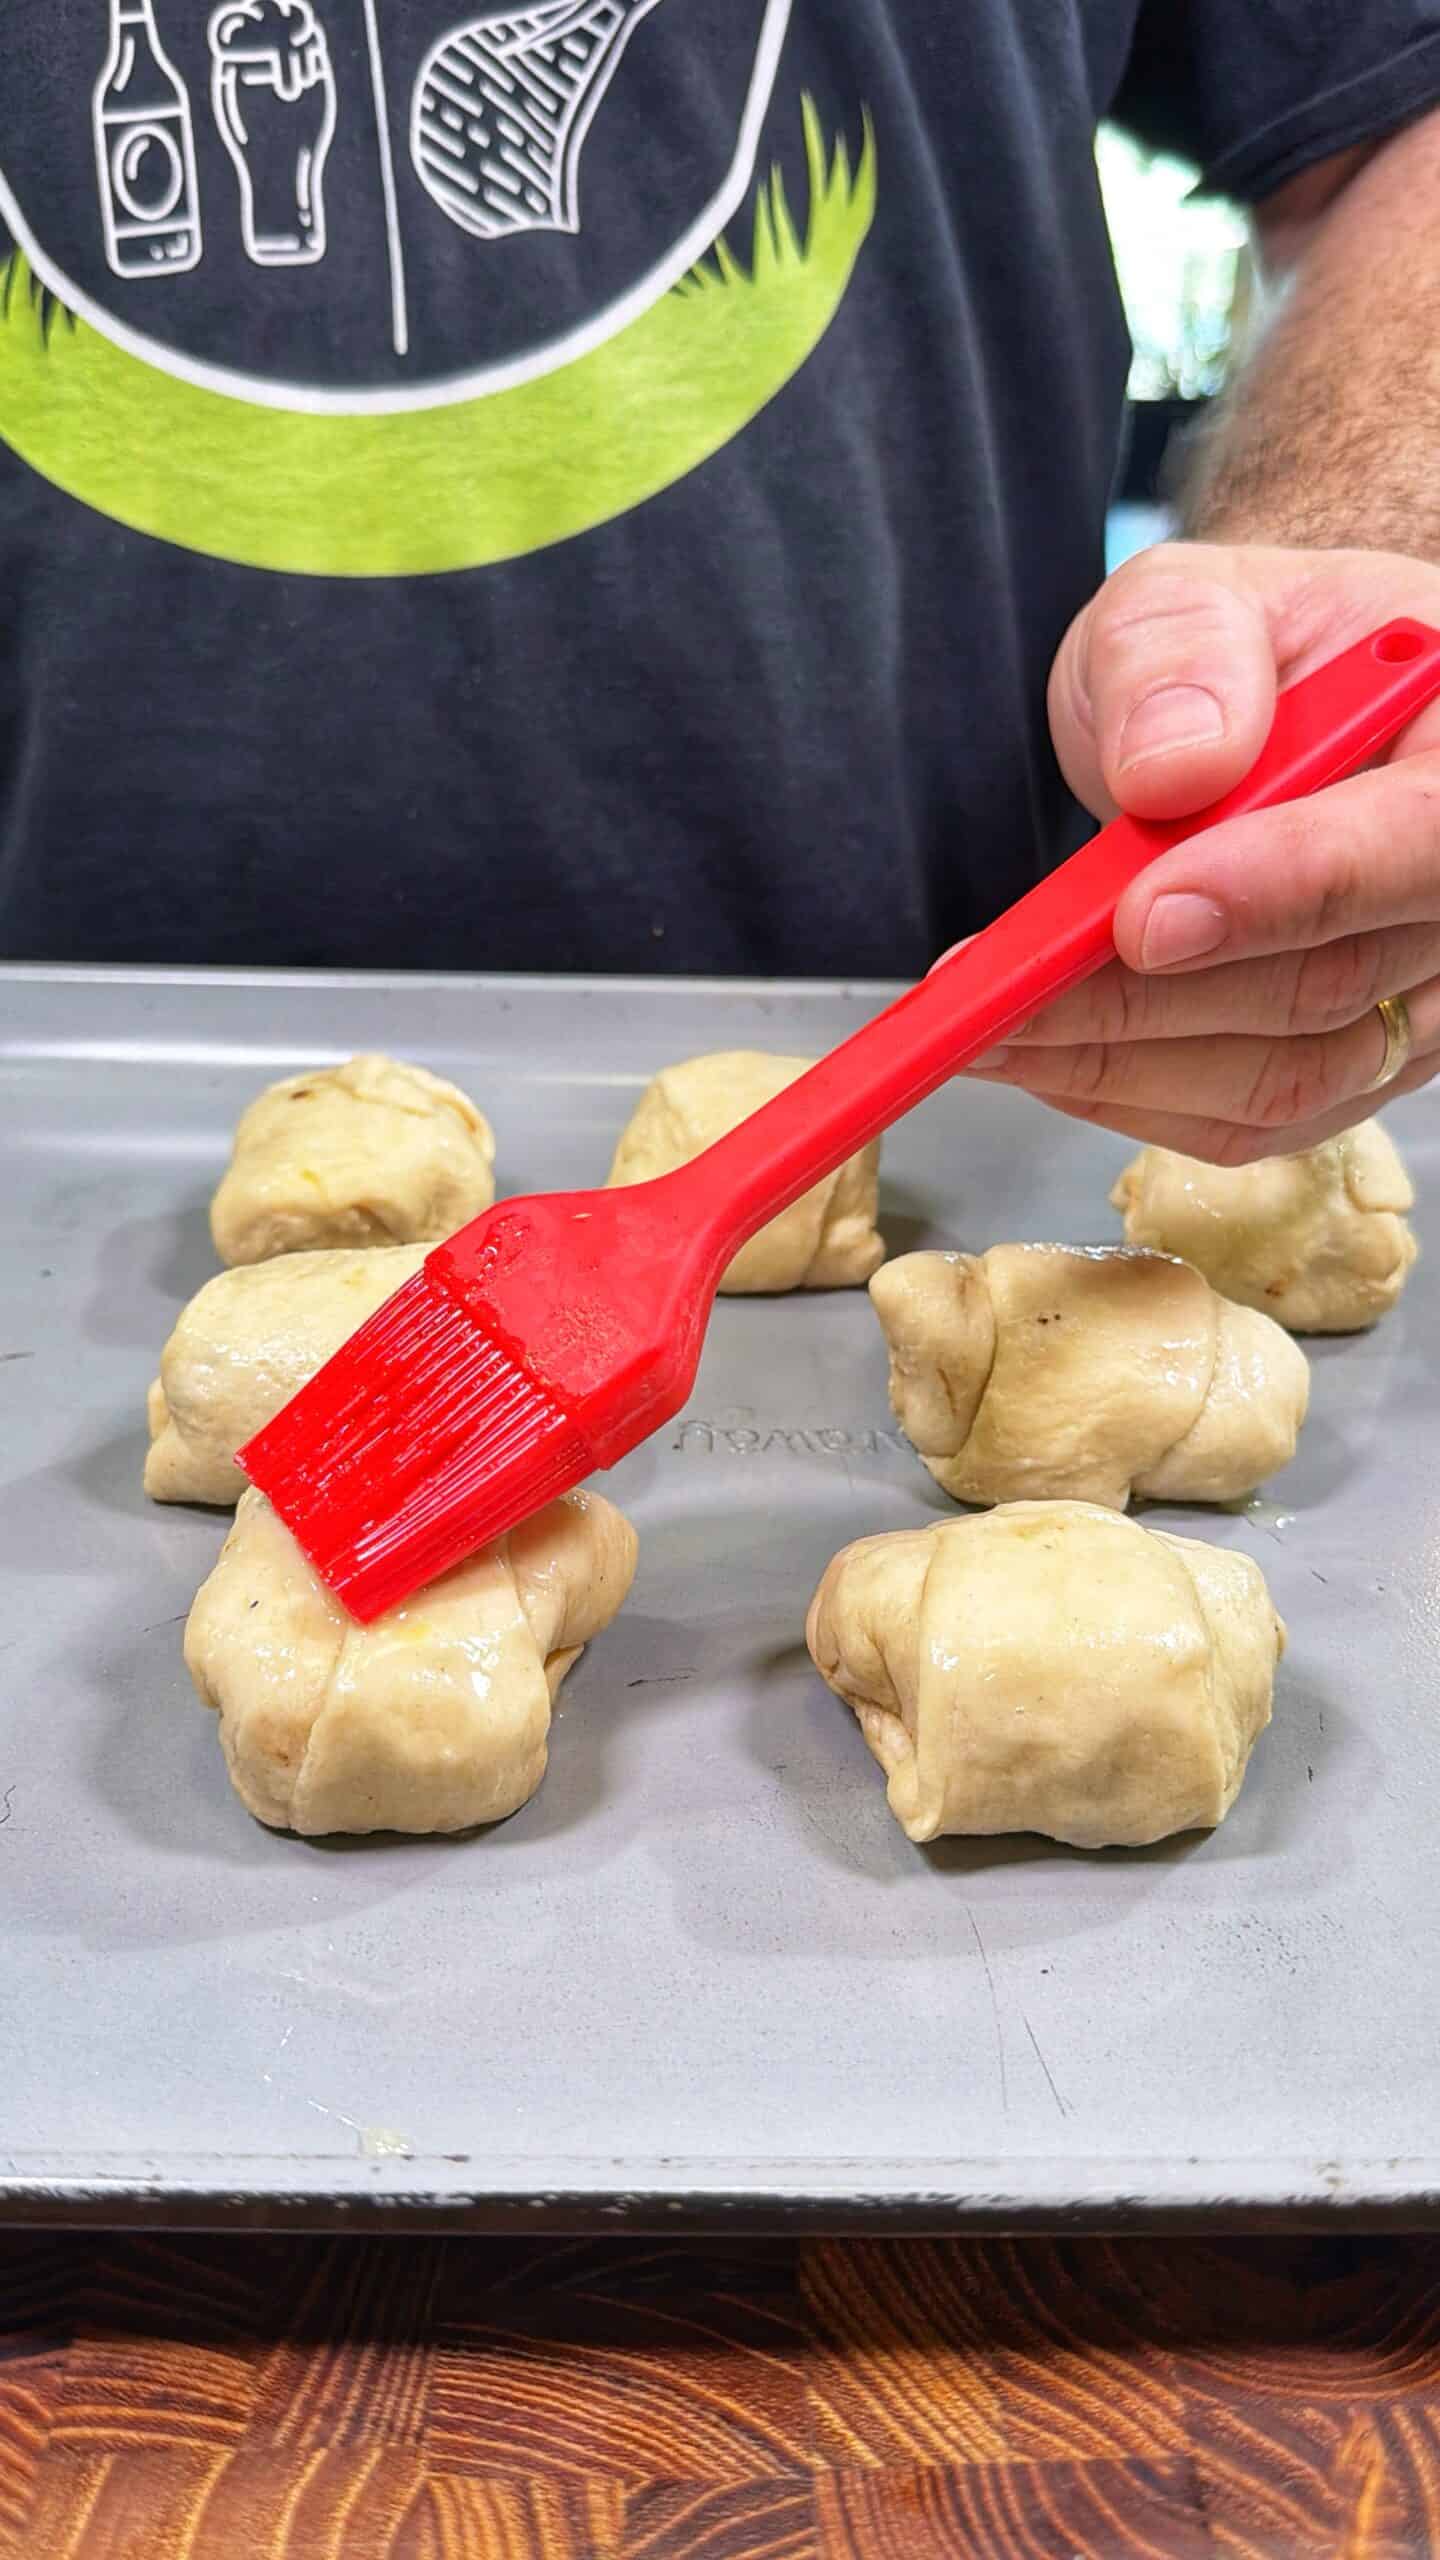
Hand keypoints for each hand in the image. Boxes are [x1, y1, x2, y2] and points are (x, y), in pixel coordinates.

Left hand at [969, 543, 1439, 1161]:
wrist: (1255, 718)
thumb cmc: (1235, 659)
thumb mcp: (1189, 600)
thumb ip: (1180, 653)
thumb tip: (1172, 768)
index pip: (1421, 836)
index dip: (1289, 887)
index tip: (1141, 917)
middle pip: (1338, 981)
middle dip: (1146, 1001)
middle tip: (1000, 994)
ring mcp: (1423, 991)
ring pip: (1288, 1076)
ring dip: (1118, 1065)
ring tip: (989, 1027)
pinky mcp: (1359, 1064)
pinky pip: (1256, 1121)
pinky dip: (1133, 1098)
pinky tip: (1045, 1056)